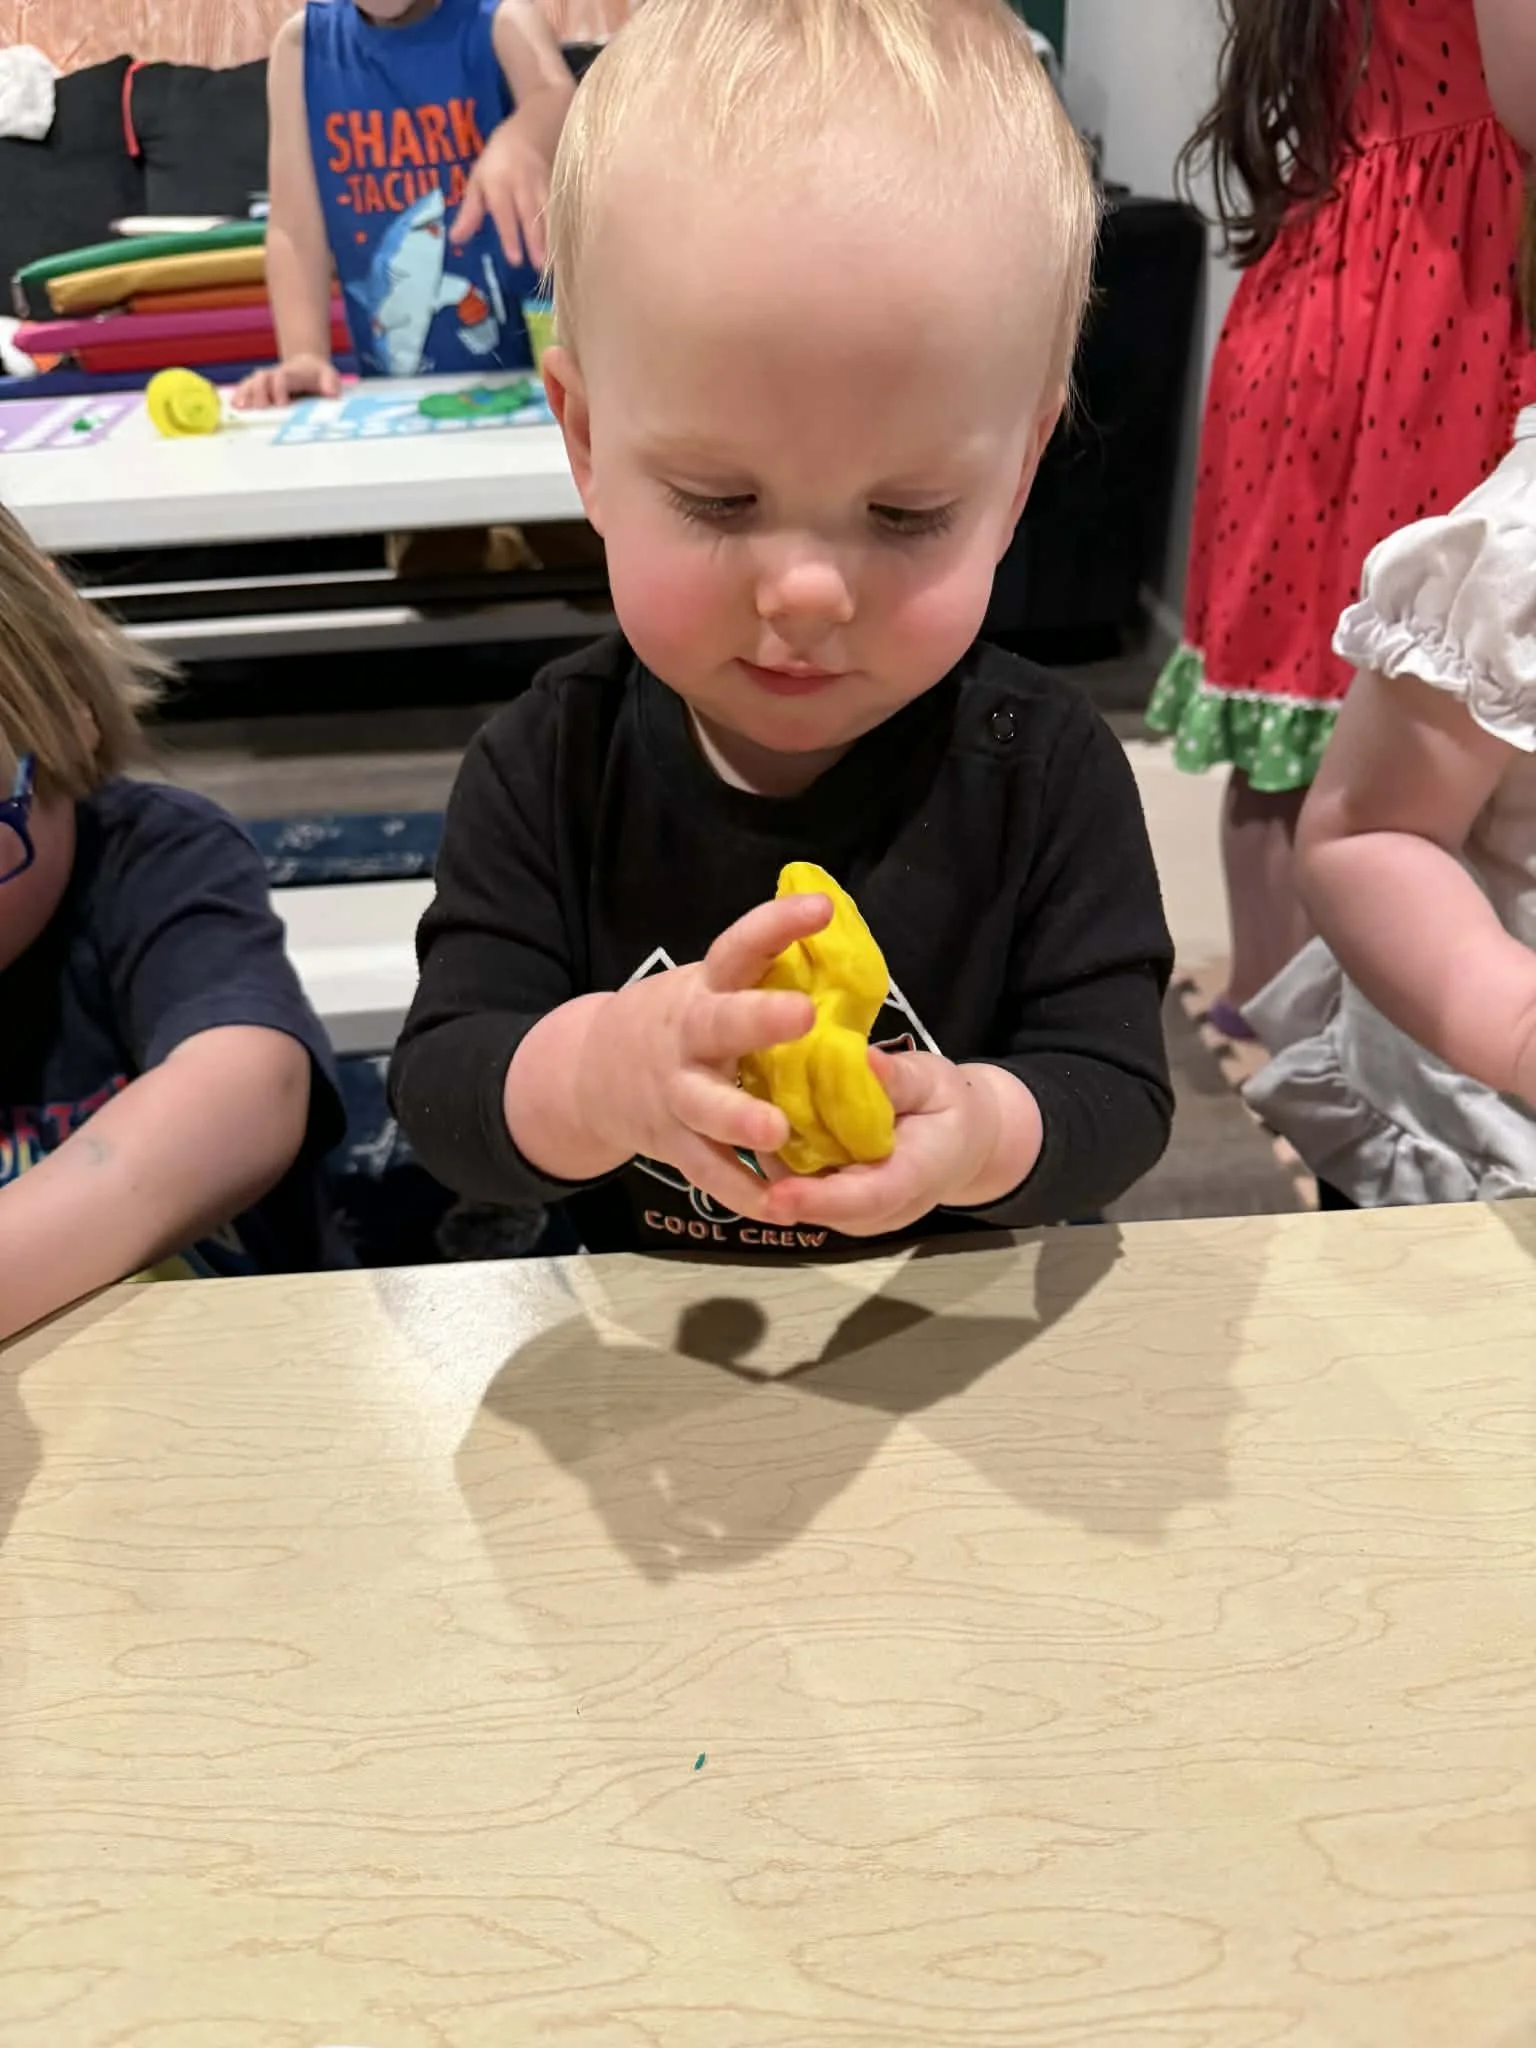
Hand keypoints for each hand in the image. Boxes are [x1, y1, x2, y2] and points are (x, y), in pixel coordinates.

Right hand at [230, 355, 340, 409]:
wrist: (307, 367)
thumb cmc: (318, 376)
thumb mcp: (329, 376)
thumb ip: (330, 383)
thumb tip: (331, 394)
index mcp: (293, 374)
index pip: (283, 377)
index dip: (280, 388)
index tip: (282, 404)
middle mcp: (275, 375)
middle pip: (262, 378)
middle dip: (259, 392)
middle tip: (261, 409)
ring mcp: (266, 380)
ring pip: (251, 383)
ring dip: (245, 394)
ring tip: (240, 408)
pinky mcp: (259, 387)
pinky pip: (246, 388)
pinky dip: (239, 396)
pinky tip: (234, 406)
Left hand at [452, 115, 551, 268]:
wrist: (530, 131)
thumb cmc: (498, 162)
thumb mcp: (478, 182)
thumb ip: (470, 212)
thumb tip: (456, 239)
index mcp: (498, 183)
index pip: (504, 213)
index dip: (510, 236)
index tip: (515, 260)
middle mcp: (522, 184)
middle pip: (530, 213)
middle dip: (536, 240)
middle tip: (540, 266)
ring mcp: (544, 184)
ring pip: (549, 211)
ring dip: (553, 236)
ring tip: (556, 260)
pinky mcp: (559, 184)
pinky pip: (562, 207)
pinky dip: (565, 227)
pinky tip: (568, 245)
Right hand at [572, 894, 827, 1218]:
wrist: (591, 1074)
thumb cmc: (681, 1023)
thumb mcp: (710, 989)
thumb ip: (764, 982)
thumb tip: (849, 964)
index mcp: (705, 989)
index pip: (740, 947)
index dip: (777, 926)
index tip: (821, 908)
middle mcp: (688, 1038)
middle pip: (719, 1025)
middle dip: (758, 1019)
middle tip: (802, 1014)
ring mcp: (675, 1094)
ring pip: (707, 1108)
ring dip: (740, 1119)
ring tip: (777, 1131)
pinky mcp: (673, 1145)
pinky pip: (710, 1171)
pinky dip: (742, 1191)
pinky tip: (779, 1208)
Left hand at [757, 1051, 1032, 1238]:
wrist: (960, 1143)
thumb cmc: (948, 1109)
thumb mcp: (935, 1083)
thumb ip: (900, 1080)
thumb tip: (864, 1061)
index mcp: (911, 1180)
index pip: (864, 1199)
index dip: (819, 1200)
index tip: (777, 1194)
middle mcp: (875, 1210)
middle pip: (818, 1201)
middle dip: (776, 1170)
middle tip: (738, 1121)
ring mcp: (849, 1211)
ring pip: (799, 1190)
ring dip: (770, 1155)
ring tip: (743, 1105)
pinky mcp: (830, 1200)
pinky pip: (796, 1179)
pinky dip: (777, 1149)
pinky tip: (757, 1111)